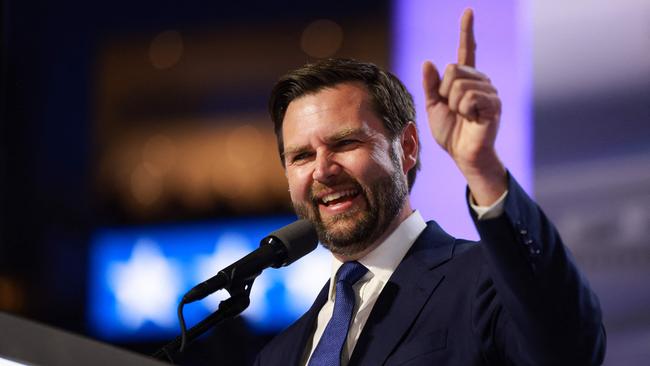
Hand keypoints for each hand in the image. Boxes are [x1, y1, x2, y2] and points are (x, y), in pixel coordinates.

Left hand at [422, 8, 506, 204]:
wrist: (462, 154)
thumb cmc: (450, 133)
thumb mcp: (432, 107)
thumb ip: (430, 86)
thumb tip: (428, 62)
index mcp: (464, 80)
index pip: (466, 50)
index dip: (467, 31)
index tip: (468, 11)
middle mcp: (480, 81)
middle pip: (454, 69)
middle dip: (445, 92)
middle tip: (453, 109)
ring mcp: (489, 91)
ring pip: (460, 84)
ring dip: (454, 104)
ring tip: (463, 116)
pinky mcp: (494, 103)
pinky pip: (469, 96)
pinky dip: (464, 110)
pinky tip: (472, 119)